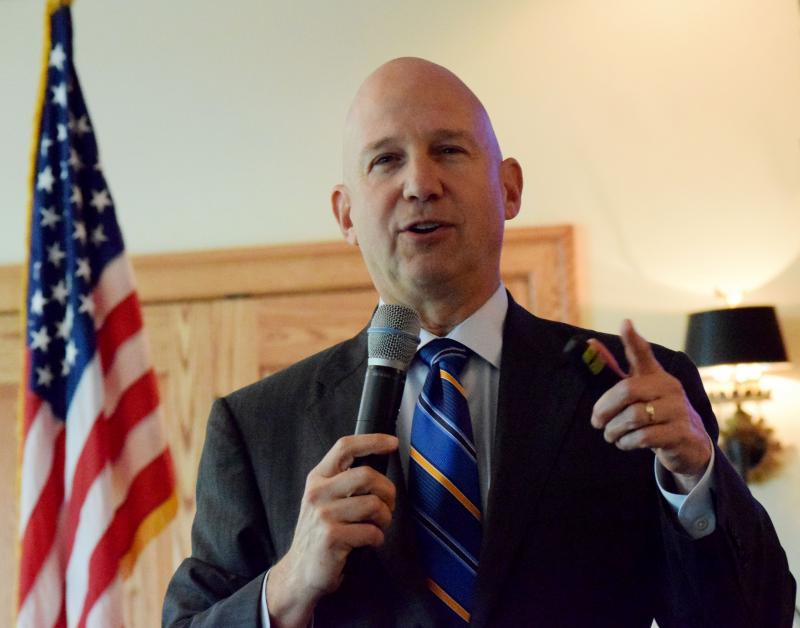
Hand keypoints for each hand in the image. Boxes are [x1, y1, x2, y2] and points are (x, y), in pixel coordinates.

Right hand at [266, 434, 398, 627]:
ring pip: (374, 504)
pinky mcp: (331, 537)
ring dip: (385, 518)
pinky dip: (377, 538)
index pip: (345, 447)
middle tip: (388, 505)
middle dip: (388, 491)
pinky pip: (371, 531)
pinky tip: (368, 542)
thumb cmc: (320, 534)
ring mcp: (323, 515)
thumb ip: (344, 482)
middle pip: (367, 475)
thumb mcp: (324, 500)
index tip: (392, 442)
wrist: (299, 573)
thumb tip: (379, 469)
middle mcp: (318, 493)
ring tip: (378, 526)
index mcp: (318, 478)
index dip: (372, 441)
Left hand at [590, 320, 711, 492]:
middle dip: (604, 408)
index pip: (643, 354)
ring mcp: (678, 410)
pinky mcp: (681, 433)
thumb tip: (591, 345)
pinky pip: (643, 436)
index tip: (625, 323)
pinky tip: (624, 443)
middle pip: (626, 390)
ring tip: (610, 435)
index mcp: (656, 375)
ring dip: (614, 429)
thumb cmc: (656, 413)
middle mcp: (669, 388)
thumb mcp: (639, 393)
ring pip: (633, 416)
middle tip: (596, 422)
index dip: (632, 340)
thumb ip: (616, 372)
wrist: (689, 444)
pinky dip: (627, 442)